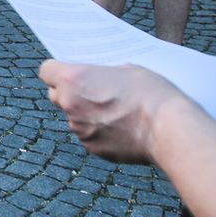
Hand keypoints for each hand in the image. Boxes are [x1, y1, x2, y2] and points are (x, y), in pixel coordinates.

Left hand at [41, 60, 191, 164]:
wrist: (169, 130)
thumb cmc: (151, 93)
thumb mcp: (128, 68)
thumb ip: (103, 73)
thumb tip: (99, 79)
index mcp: (74, 79)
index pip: (46, 70)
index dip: (56, 69)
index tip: (67, 70)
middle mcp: (70, 105)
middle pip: (55, 95)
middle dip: (68, 91)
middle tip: (89, 88)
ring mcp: (80, 129)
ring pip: (74, 117)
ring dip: (86, 113)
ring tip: (114, 108)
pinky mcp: (92, 148)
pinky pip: (89, 135)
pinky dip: (99, 130)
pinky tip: (121, 126)